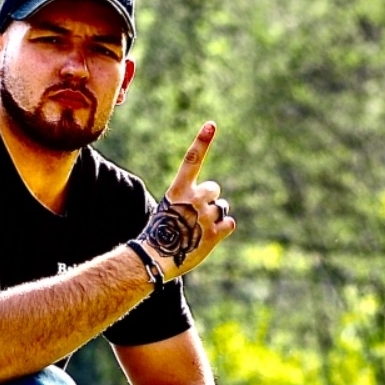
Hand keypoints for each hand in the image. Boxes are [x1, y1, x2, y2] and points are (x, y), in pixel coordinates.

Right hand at [138, 122, 236, 279]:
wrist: (155, 259)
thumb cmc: (158, 236)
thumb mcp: (168, 211)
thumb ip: (188, 201)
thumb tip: (212, 204)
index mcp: (178, 191)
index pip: (192, 160)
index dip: (202, 141)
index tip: (211, 125)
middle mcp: (194, 199)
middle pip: (214, 189)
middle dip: (209, 199)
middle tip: (195, 216)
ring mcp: (205, 216)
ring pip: (221, 208)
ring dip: (214, 218)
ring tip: (197, 231)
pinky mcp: (215, 233)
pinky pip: (229, 223)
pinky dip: (222, 230)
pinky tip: (207, 238)